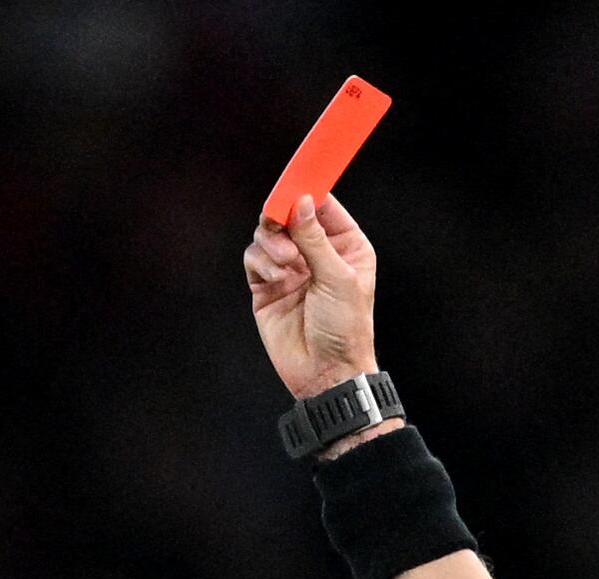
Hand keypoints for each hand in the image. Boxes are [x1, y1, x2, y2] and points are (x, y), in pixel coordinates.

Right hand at [242, 192, 381, 404]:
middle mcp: (315, 253)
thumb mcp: (338, 277)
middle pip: (289, 215)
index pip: (322, 206)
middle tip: (280, 224)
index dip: (307, 192)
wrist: (325, 373)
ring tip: (287, 265)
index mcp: (345, 245)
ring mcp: (289, 269)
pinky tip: (276, 279)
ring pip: (268, 235)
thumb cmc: (344, 328)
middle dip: (282, 218)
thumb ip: (316, 238)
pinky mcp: (266, 287)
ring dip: (272, 244)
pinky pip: (254, 259)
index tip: (294, 186)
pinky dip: (261, 263)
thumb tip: (301, 202)